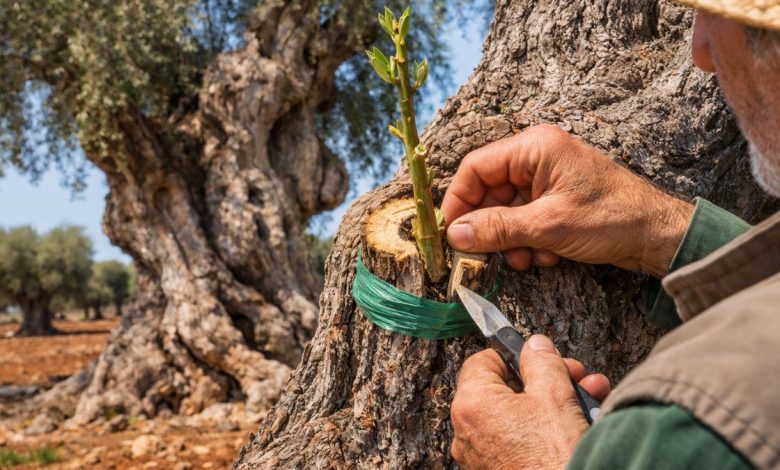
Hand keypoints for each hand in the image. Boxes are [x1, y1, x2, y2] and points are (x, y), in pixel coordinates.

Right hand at [441, 125, 693, 277]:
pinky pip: (525, 218)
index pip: (476, 168)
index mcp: (534, 147)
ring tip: (527, 259)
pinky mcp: (556, 199)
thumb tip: (456, 235)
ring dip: (511, 239)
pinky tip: (547, 255)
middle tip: (486, 256)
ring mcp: (547, 179)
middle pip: (489, 191)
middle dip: (490, 227)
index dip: (458, 201)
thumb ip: (498, 228)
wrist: (659, 235)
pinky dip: (529, 240)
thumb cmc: (612, 218)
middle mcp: (537, 157)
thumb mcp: (548, 226)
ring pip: (506, 210)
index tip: (450, 233)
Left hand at [450, 335, 610, 469]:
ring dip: (552, 403)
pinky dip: (543, 431)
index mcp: (472, 403)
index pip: (483, 360)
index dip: (515, 354)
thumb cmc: (554, 458)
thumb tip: (536, 346)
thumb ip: (542, 362)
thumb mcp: (554, 396)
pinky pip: (518, 441)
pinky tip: (578, 425)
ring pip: (517, 416)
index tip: (540, 357)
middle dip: (544, 379)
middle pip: (504, 389)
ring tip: (589, 400)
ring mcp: (481, 456)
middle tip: (574, 377)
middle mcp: (467, 431)